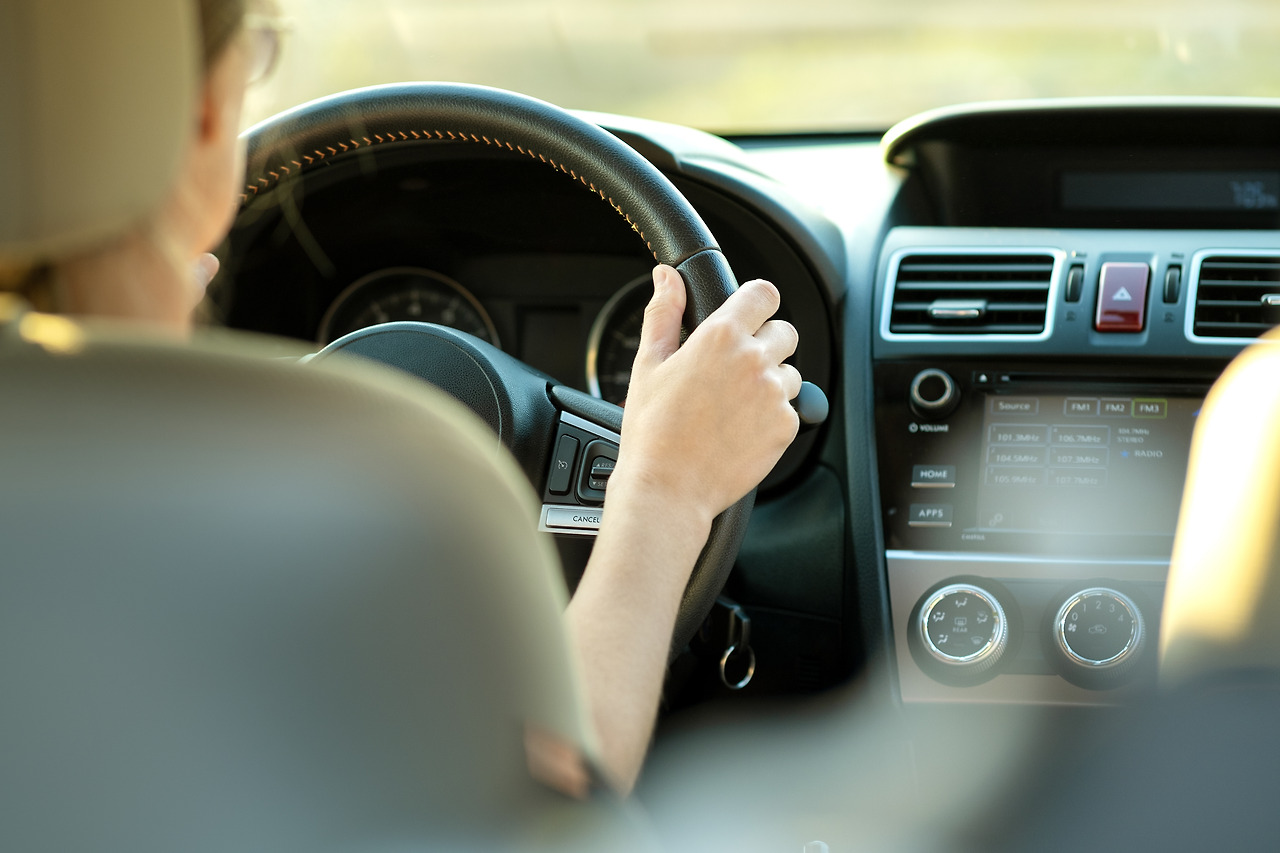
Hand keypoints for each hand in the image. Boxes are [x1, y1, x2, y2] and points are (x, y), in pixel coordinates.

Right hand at [610, 264, 801, 530]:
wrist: (669, 488)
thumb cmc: (652, 430)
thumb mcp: (649, 364)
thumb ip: (664, 313)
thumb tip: (666, 277)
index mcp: (720, 336)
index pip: (763, 294)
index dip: (756, 303)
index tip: (748, 317)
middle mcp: (754, 359)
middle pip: (784, 331)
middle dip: (765, 343)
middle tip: (734, 370)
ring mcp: (775, 394)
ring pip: (790, 372)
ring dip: (771, 381)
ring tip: (733, 406)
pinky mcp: (786, 426)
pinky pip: (791, 409)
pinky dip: (772, 416)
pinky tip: (740, 429)